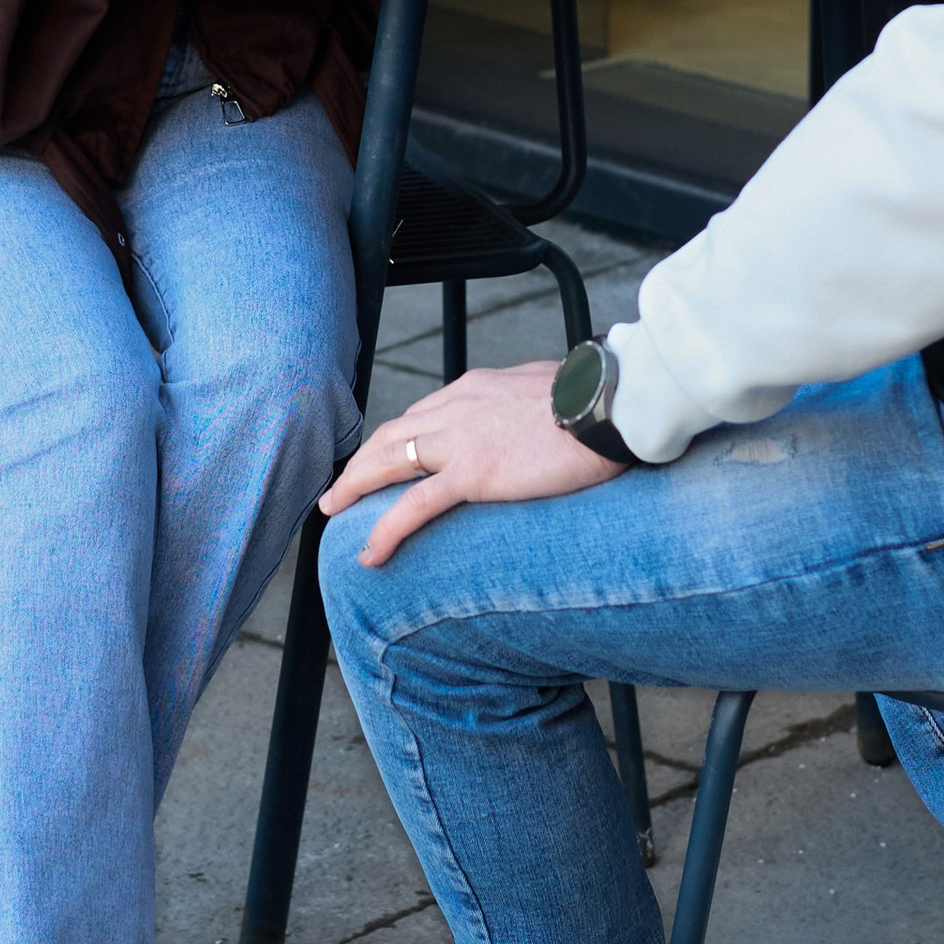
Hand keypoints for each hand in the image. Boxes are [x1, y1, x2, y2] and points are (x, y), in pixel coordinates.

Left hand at [322, 358, 620, 564]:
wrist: (609, 404)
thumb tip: (537, 417)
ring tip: (334, 512)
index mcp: (474, 388)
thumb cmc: (594, 399)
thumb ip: (527, 403)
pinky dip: (385, 530)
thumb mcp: (549, 389)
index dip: (396, 438)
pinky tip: (369, 555)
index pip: (421, 414)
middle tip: (340, 487)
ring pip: (388, 463)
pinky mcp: (473, 474)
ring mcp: (461, 441)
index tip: (384, 456)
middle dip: (360, 460)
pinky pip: (414, 506)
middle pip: (391, 435)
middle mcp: (456, 408)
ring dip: (354, 487)